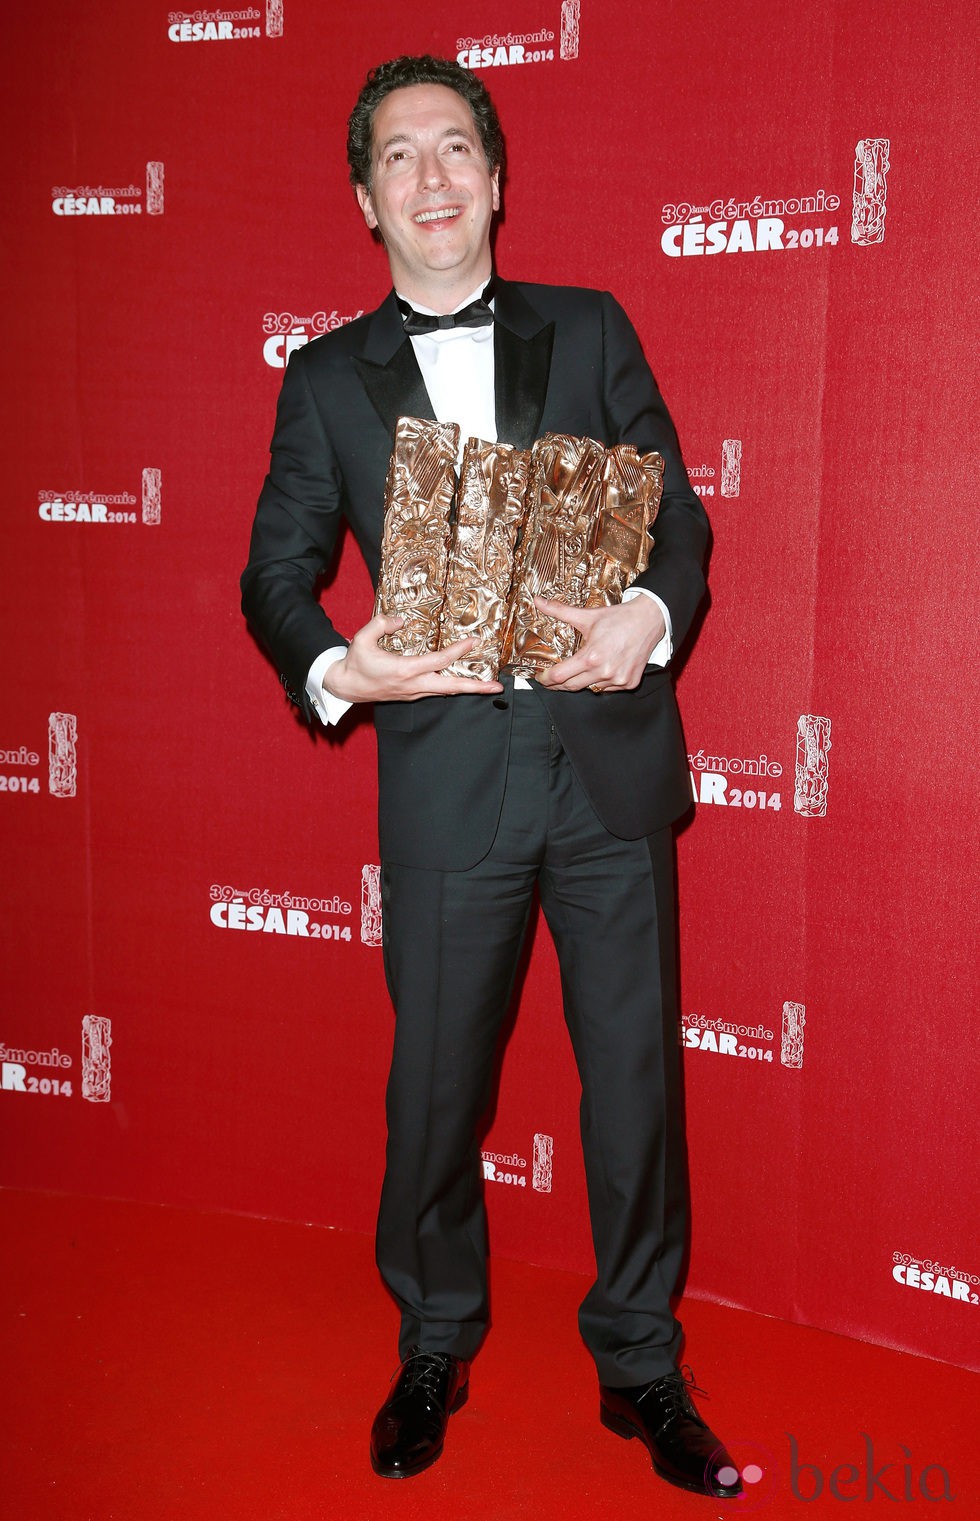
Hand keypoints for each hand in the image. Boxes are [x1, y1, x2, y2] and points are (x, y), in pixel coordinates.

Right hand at [322, 614, 503, 703]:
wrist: (346, 687)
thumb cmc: (355, 663)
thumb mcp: (362, 638)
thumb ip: (381, 624)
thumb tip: (401, 620)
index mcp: (404, 670)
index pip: (439, 661)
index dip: (458, 651)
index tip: (473, 642)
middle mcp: (413, 685)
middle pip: (451, 687)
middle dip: (476, 687)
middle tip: (497, 687)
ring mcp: (414, 693)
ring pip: (446, 692)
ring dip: (468, 688)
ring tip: (488, 686)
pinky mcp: (412, 695)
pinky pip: (437, 691)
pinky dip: (453, 686)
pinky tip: (464, 681)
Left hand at [533, 595, 665, 691]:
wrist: (649, 620)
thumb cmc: (618, 618)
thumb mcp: (587, 615)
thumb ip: (559, 611)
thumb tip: (538, 601)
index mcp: (591, 657)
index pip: (559, 676)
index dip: (546, 679)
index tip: (541, 677)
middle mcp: (604, 672)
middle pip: (571, 686)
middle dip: (558, 684)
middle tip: (551, 679)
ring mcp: (618, 680)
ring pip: (590, 688)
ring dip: (581, 682)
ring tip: (577, 672)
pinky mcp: (629, 683)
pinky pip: (607, 689)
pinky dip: (600, 682)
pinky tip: (599, 671)